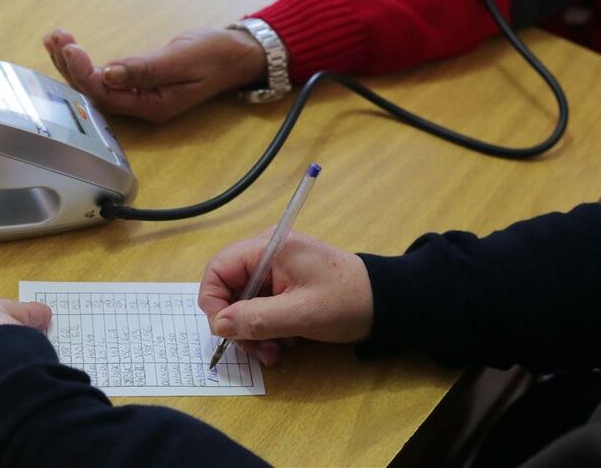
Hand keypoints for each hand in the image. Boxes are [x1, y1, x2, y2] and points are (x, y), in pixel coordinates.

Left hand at [42, 27, 266, 121]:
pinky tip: (68, 48)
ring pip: (96, 83)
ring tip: (54, 38)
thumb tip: (109, 73)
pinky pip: (104, 75)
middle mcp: (139, 105)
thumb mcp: (183, 60)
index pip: (106, 95)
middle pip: (94, 92)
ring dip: (72, 63)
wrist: (237, 54)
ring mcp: (137, 94)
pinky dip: (85, 61)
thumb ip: (146, 69)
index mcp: (151, 106)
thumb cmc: (216, 55)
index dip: (84, 74)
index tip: (71, 48)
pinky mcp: (137, 81)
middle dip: (70, 66)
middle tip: (55, 38)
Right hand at [198, 230, 372, 364]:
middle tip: (258, 351)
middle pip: (228, 288)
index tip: (227, 333)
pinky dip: (266, 328)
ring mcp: (275, 268)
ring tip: (275, 353)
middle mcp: (265, 252)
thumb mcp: (300, 314)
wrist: (386, 303)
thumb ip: (255, 319)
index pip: (217, 269)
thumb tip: (218, 326)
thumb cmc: (346, 301)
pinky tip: (285, 343)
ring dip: (253, 332)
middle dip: (238, 324)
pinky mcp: (284, 283)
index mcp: (267, 247)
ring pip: (243, 302)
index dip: (213, 303)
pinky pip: (260, 306)